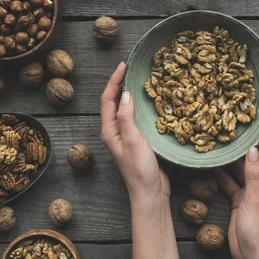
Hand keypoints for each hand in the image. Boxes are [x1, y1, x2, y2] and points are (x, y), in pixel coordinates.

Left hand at [100, 62, 169, 202]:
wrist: (150, 193)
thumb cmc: (140, 170)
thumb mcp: (133, 141)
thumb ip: (127, 117)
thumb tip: (125, 94)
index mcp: (110, 131)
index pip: (108, 99)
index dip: (114, 80)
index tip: (124, 65)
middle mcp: (115, 131)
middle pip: (114, 102)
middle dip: (120, 83)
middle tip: (132, 68)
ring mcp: (127, 136)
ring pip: (125, 109)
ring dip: (130, 93)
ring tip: (140, 79)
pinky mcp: (138, 140)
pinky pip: (136, 117)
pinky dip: (141, 105)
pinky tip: (151, 102)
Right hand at [214, 115, 258, 258]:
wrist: (250, 257)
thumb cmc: (257, 232)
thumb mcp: (253, 201)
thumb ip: (252, 175)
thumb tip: (252, 150)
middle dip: (253, 141)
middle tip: (243, 121)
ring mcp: (252, 192)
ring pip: (243, 168)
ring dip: (235, 156)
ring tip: (226, 137)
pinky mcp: (239, 199)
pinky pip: (231, 181)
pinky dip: (223, 173)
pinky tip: (214, 162)